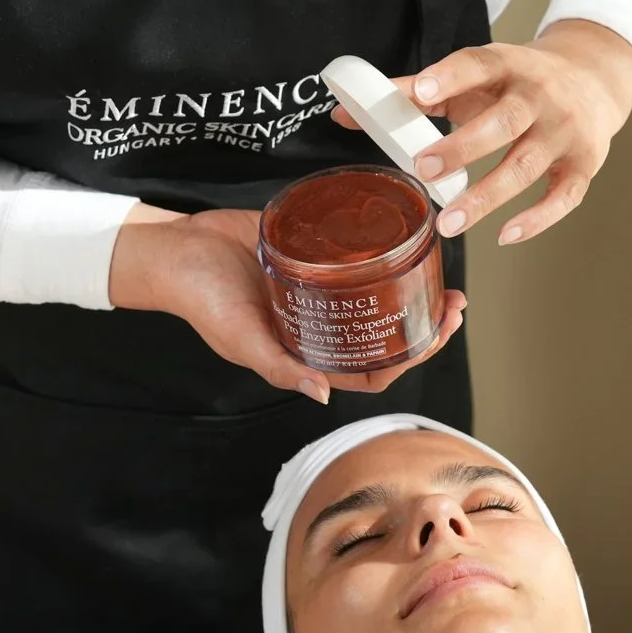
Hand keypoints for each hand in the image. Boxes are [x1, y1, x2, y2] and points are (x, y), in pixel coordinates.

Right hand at [108, 204, 465, 401]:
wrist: (177, 251)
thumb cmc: (203, 302)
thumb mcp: (241, 340)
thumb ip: (280, 367)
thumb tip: (322, 394)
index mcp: (312, 354)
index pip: (373, 368)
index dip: (410, 357)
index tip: (437, 334)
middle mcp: (324, 325)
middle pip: (386, 333)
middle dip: (425, 324)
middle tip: (454, 302)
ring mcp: (323, 289)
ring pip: (380, 295)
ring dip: (414, 289)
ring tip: (443, 273)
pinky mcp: (316, 253)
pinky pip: (357, 254)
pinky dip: (384, 251)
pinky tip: (409, 239)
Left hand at [333, 20, 631, 244]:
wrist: (594, 78)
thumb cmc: (516, 84)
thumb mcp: (472, 79)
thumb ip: (413, 94)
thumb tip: (343, 115)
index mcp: (508, 67)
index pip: (480, 65)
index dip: (451, 77)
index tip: (421, 93)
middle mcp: (541, 97)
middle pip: (504, 122)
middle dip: (464, 147)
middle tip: (424, 169)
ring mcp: (566, 132)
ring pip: (527, 166)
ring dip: (487, 196)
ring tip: (449, 223)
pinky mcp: (584, 165)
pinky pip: (563, 198)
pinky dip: (536, 220)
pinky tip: (503, 236)